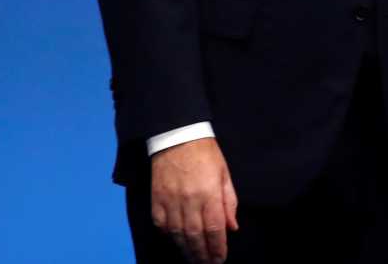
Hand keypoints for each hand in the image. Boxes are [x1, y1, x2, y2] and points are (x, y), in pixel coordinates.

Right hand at [150, 137, 238, 263]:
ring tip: (194, 259)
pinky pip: (162, 225)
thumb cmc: (206, 153)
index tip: (220, 259)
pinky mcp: (156, 201)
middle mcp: (189, 201)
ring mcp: (170, 202)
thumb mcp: (224, 174)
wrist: (177, 136)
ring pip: (178, 234)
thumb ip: (229, 202)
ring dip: (186, 249)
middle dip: (202, 253)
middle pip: (195, 236)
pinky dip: (170, 236)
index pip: (214, 229)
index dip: (217, 248)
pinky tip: (176, 241)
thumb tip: (232, 228)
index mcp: (209, 194)